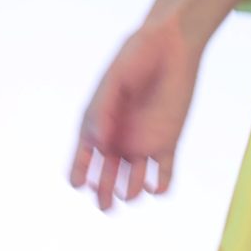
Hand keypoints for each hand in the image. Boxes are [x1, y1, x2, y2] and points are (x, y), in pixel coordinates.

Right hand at [69, 13, 204, 211]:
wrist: (171, 46)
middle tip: (105, 205)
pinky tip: (154, 187)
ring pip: (133, 180)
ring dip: (130, 192)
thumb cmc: (136, 58)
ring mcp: (143, 142)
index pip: (83, 157)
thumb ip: (104, 111)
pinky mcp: (168, 141)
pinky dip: (160, 186)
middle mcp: (118, 138)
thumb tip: (100, 145)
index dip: (79, 173)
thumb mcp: (114, 83)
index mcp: (98, 124)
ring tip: (129, 193)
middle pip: (107, 176)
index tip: (79, 182)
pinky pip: (163, 172)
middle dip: (103, 194)